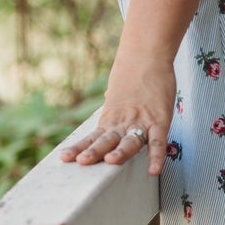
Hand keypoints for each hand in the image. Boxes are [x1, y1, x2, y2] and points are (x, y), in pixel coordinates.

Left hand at [61, 54, 176, 175]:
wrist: (146, 54)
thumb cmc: (132, 75)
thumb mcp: (117, 95)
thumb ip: (114, 109)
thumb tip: (107, 112)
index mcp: (111, 118)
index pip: (92, 136)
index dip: (79, 147)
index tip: (65, 158)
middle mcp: (123, 122)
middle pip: (106, 140)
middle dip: (95, 151)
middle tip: (83, 161)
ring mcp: (141, 121)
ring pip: (129, 141)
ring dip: (121, 151)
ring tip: (111, 162)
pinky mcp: (160, 120)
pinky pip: (158, 141)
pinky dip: (156, 156)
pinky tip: (153, 171)